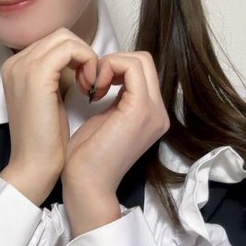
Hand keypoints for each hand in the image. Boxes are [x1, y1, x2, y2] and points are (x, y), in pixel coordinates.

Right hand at [0, 29, 98, 203]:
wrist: (33, 166)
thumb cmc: (47, 141)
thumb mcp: (50, 100)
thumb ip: (57, 77)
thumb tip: (79, 63)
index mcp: (16, 68)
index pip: (54, 43)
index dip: (77, 57)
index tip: (88, 82)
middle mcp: (15, 62)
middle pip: (60, 36)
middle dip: (83, 55)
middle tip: (93, 83)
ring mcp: (23, 66)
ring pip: (66, 39)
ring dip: (88, 58)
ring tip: (92, 86)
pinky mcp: (36, 74)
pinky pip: (71, 49)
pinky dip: (88, 62)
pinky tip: (91, 87)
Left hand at [62, 51, 169, 194]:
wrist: (86, 184)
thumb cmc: (87, 157)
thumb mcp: (105, 120)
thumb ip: (114, 99)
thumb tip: (108, 77)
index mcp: (151, 114)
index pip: (141, 71)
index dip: (115, 67)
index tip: (92, 85)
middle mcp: (159, 112)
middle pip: (144, 61)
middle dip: (113, 62)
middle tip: (91, 84)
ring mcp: (153, 111)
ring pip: (140, 60)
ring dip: (110, 64)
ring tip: (91, 88)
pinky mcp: (140, 110)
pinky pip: (131, 68)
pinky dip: (109, 67)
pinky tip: (93, 89)